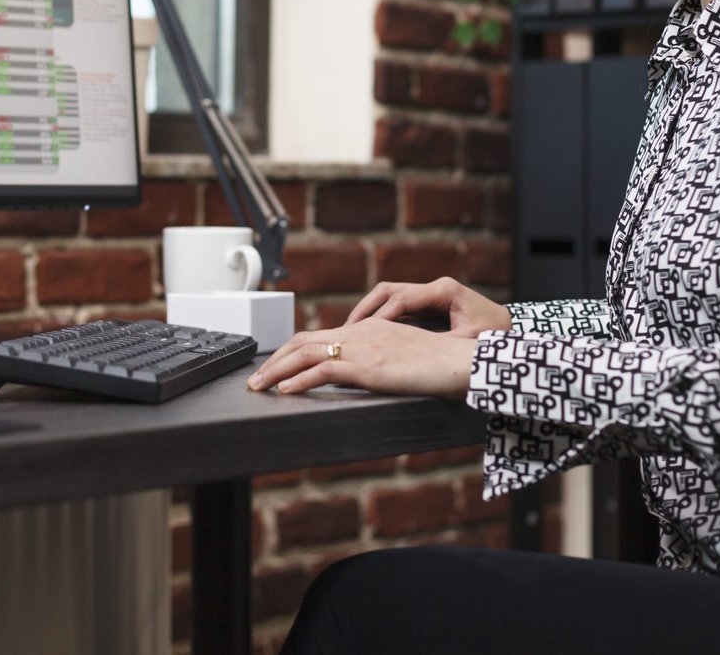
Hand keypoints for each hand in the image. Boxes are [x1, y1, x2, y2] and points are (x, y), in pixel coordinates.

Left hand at [246, 319, 478, 398]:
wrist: (464, 361)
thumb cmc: (442, 364)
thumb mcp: (405, 356)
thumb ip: (382, 358)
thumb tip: (364, 372)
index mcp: (369, 328)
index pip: (320, 336)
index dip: (292, 351)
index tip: (275, 366)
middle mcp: (361, 333)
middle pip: (304, 341)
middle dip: (275, 361)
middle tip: (255, 379)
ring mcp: (364, 348)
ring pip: (306, 354)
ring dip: (277, 371)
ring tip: (258, 387)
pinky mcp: (369, 367)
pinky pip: (325, 371)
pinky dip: (299, 380)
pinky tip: (284, 392)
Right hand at [344, 277, 510, 337]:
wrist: (510, 327)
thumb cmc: (494, 335)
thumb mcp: (471, 342)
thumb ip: (445, 346)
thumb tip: (419, 357)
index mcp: (444, 291)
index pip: (402, 299)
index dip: (381, 316)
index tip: (363, 334)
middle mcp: (433, 288)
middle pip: (389, 291)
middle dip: (366, 309)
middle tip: (347, 331)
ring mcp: (429, 295)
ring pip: (389, 296)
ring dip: (369, 312)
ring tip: (351, 333)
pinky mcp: (427, 305)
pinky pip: (397, 307)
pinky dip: (380, 319)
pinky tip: (368, 336)